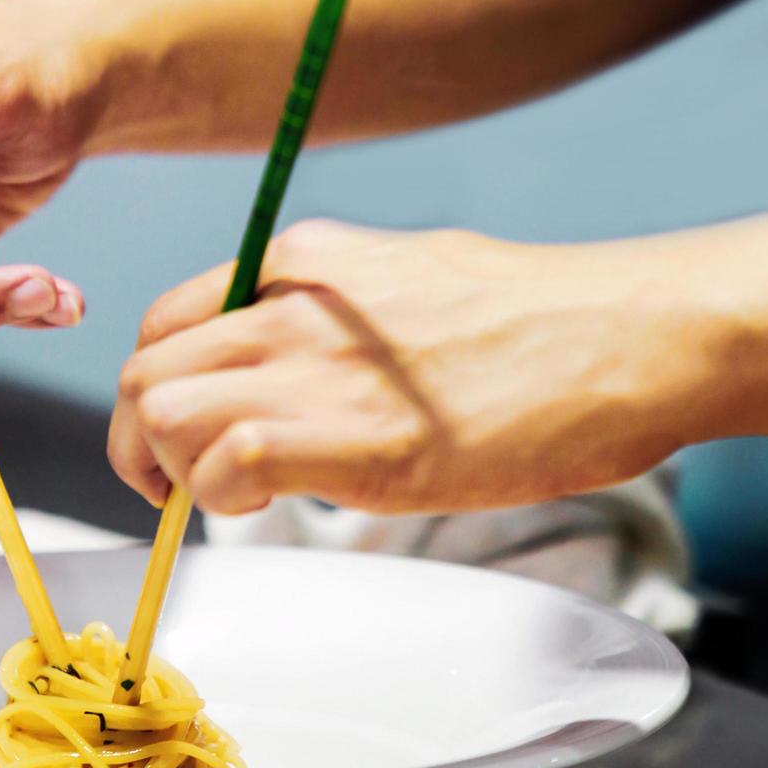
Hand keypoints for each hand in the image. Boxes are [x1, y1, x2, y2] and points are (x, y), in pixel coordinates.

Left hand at [108, 220, 712, 513]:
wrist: (627, 333)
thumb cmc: (535, 317)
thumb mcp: (403, 282)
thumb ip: (327, 316)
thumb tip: (288, 368)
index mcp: (301, 260)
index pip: (164, 322)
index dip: (153, 391)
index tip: (177, 438)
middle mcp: (290, 302)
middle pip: (143, 373)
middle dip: (140, 443)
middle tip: (182, 486)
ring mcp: (319, 366)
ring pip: (162, 413)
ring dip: (176, 473)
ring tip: (235, 498)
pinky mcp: (358, 437)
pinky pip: (229, 463)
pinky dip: (226, 499)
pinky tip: (273, 506)